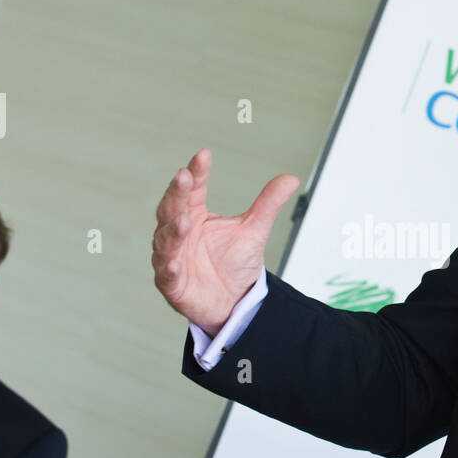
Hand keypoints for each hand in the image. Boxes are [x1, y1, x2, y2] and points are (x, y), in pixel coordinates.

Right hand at [152, 148, 298, 332]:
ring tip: (185, 220)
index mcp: (194, 214)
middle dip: (176, 193)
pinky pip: (167, 274)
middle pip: (172, 208)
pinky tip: (174, 261)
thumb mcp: (254, 230)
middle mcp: (178, 233)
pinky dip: (169, 267)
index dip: (197, 172)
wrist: (235, 302)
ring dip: (173, 230)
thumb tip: (291, 178)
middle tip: (184, 176)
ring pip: (166, 240)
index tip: (204, 155)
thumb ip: (267, 204)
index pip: (193, 189)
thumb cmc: (235, 263)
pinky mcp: (172, 283)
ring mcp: (172, 257)